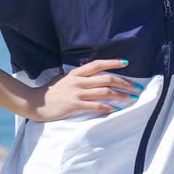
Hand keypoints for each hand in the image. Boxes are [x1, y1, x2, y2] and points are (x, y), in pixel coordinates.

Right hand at [26, 59, 142, 121]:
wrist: (36, 102)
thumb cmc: (51, 91)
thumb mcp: (65, 78)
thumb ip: (79, 76)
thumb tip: (93, 75)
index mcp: (77, 73)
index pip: (99, 64)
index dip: (113, 63)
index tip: (127, 63)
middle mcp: (79, 81)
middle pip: (107, 79)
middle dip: (125, 83)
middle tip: (137, 88)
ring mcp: (77, 93)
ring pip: (105, 92)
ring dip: (121, 96)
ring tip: (132, 99)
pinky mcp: (74, 105)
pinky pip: (95, 106)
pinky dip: (107, 108)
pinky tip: (115, 110)